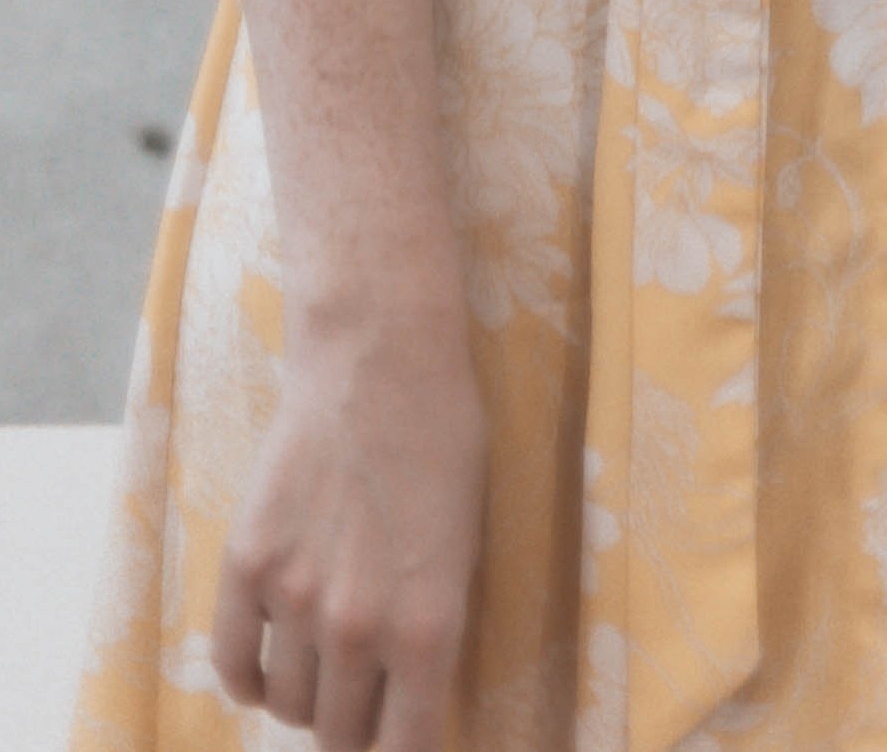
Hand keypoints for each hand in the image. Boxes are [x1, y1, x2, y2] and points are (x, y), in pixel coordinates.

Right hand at [210, 297, 483, 745]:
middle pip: (340, 734)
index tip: (396, 745)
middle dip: (354, 726)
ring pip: (287, 704)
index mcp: (428, 624)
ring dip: (305, 697)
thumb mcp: (466, 541)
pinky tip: (267, 664)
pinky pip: (233, 664)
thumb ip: (433, 625)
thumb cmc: (444, 439)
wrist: (379, 360)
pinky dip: (249, 679)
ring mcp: (294, 598)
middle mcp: (358, 625)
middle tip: (363, 698)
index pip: (403, 748)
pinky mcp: (245, 566)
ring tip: (322, 665)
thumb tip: (410, 692)